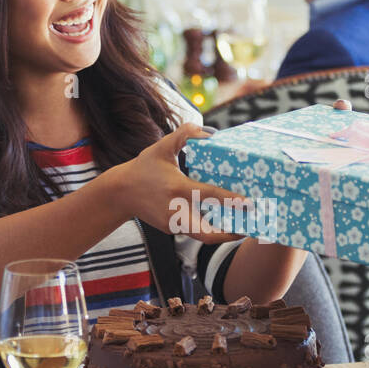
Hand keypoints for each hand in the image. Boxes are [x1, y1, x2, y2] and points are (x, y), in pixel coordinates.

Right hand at [109, 125, 248, 243]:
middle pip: (206, 233)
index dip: (229, 200)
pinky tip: (222, 223)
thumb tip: (209, 131)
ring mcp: (172, 223)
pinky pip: (193, 231)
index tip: (248, 203)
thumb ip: (185, 134)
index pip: (208, 195)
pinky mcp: (170, 229)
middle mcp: (175, 210)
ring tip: (241, 228)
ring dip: (221, 234)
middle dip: (228, 236)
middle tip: (248, 230)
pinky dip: (208, 229)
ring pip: (201, 234)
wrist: (120, 193)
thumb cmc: (144, 167)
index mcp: (177, 188)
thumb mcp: (162, 147)